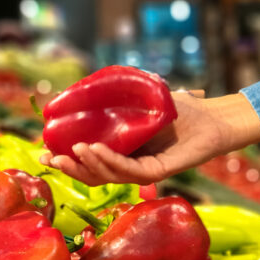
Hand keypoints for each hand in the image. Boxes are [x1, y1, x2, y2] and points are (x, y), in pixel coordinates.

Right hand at [39, 92, 259, 185]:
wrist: (214, 116)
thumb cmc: (183, 107)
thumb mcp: (143, 98)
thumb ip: (120, 95)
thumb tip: (87, 84)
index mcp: (123, 151)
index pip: (90, 161)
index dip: (67, 159)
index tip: (44, 150)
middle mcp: (132, 164)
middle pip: (94, 174)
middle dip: (69, 167)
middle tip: (48, 157)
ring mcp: (145, 170)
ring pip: (108, 175)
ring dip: (86, 165)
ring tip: (71, 151)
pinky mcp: (160, 171)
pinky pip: (130, 170)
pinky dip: (110, 161)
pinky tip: (94, 149)